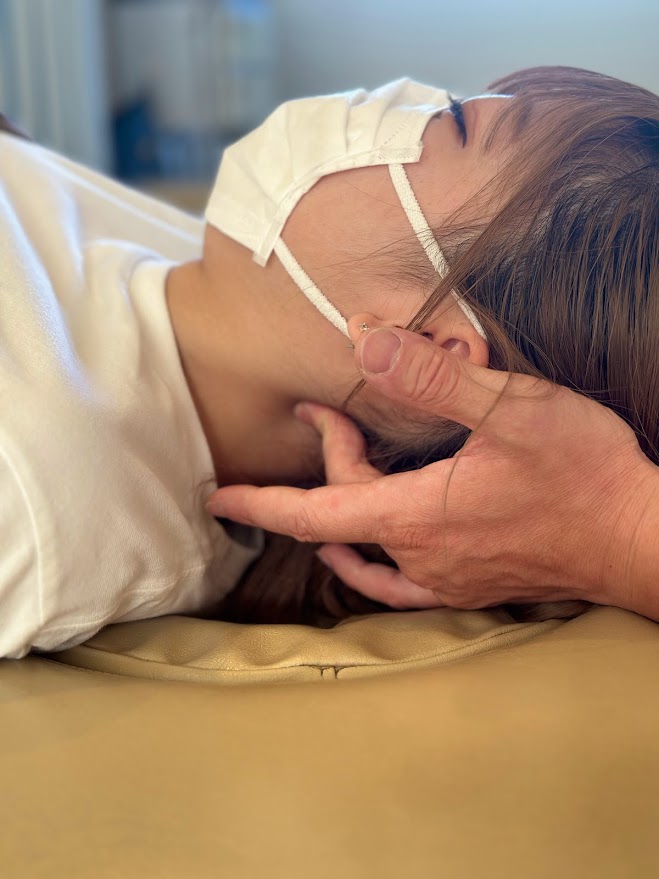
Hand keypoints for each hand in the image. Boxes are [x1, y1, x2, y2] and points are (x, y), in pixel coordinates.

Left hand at [206, 328, 658, 617]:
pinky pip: (397, 581)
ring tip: (340, 462)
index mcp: (416, 515)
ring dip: (344, 501)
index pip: (313, 514)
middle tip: (328, 409)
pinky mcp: (469, 584)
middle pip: (342, 515)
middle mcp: (420, 556)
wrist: (639, 537)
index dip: (259, 504)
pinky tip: (363, 553)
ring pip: (367, 542)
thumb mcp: (513, 407)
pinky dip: (368, 559)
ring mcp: (444, 578)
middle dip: (327, 458)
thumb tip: (369, 349)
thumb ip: (437, 379)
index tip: (218, 497)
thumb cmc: (584, 474)